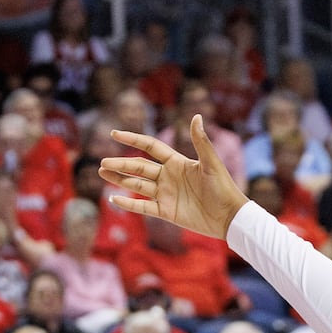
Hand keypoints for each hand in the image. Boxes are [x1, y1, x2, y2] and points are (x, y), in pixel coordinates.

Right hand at [101, 115, 249, 240]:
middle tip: (101, 162)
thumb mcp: (211, 163)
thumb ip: (201, 141)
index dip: (132, 139)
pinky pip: (143, 207)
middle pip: (138, 167)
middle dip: (120, 164)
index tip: (115, 134)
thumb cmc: (224, 187)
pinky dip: (128, 204)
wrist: (230, 216)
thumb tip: (196, 116)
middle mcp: (168, 177)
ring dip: (120, 180)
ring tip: (102, 173)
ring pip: (137, 185)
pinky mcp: (166, 212)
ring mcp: (165, 195)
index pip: (149, 147)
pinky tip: (113, 199)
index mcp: (177, 162)